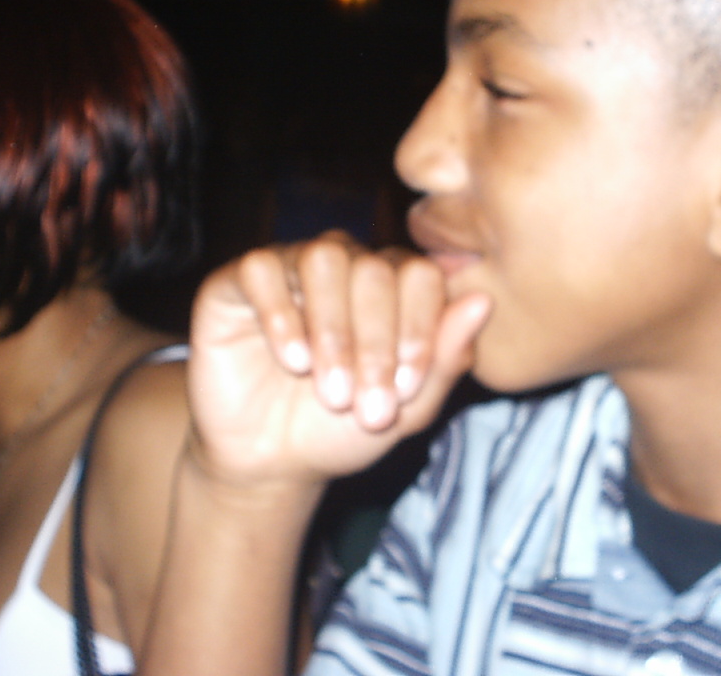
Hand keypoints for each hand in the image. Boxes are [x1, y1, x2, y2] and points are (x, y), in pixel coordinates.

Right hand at [186, 231, 490, 487]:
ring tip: (329, 388)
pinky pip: (262, 268)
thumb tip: (483, 301)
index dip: (419, 328)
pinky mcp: (237, 280)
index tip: (406, 390)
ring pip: (323, 257)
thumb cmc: (342, 430)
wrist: (271, 463)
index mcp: (392, 285)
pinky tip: (292, 360)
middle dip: (376, 344)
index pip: (420, 274)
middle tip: (366, 406)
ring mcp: (289, 265)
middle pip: (373, 269)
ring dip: (333, 329)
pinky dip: (281, 316)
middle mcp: (344, 264)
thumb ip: (445, 357)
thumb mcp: (407, 409)